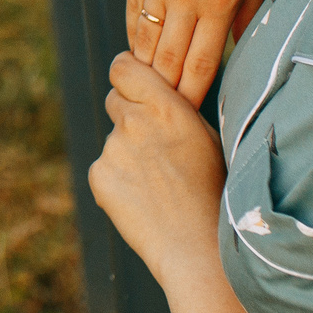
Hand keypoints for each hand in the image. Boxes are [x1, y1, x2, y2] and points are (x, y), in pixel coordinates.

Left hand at [91, 51, 226, 283]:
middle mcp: (134, 121)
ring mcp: (112, 149)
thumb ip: (176, 107)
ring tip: (158, 183)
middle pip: (115, 100)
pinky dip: (118, 179)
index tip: (133, 84)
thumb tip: (160, 85)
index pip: (122, 67)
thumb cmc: (213, 190)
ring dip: (128, 152)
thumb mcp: (207, 137)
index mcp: (167, 107)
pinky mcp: (98, 176)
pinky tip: (144, 198)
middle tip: (155, 146)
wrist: (197, 246)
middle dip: (130, 114)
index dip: (127, 75)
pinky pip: (105, 167)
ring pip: (114, 139)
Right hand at [128, 0, 268, 104]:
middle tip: (166, 112)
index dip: (194, 96)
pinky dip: (135, 32)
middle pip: (170, 58)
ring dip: (148, 65)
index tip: (191, 115)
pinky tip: (139, 47)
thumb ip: (248, 11)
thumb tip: (239, 49)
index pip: (203, 64)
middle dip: (168, 90)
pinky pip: (134, 7)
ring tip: (150, 86)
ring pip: (146, 37)